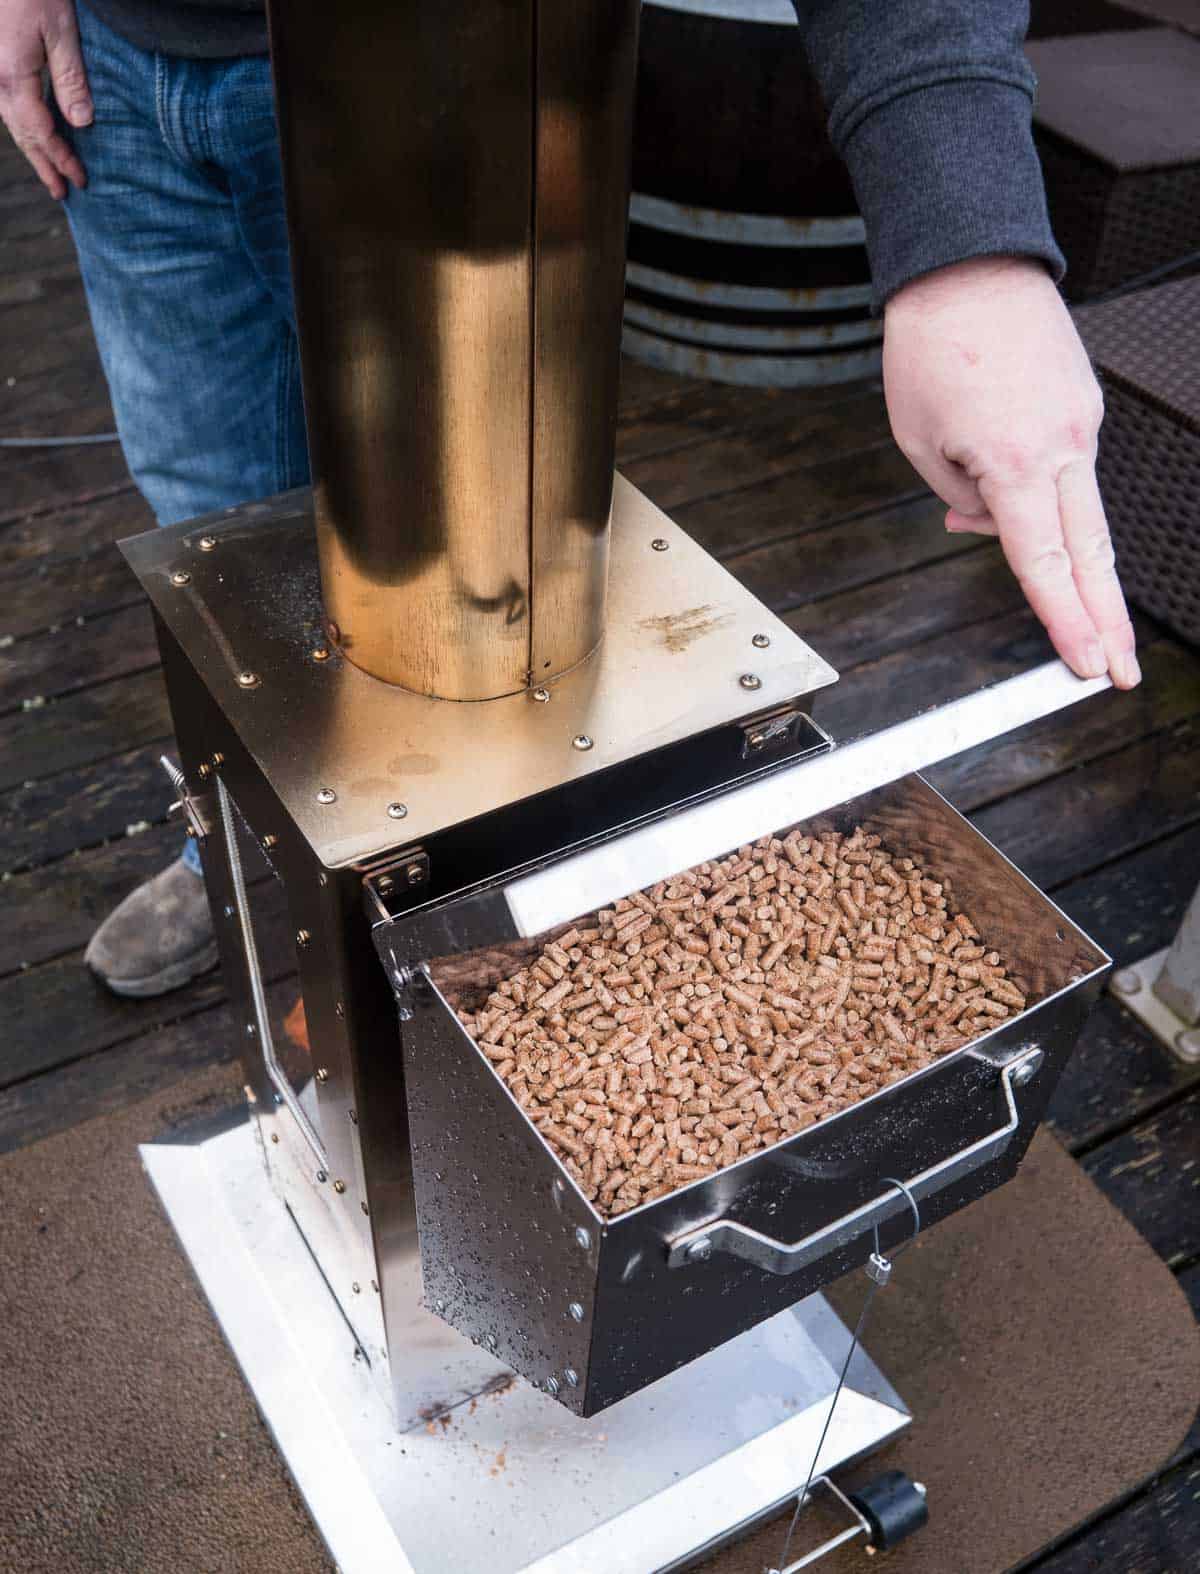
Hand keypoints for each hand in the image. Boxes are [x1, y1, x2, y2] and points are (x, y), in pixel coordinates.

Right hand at [0, 0, 89, 197]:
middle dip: (43, 164)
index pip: (41, 133)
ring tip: (49, 171)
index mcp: (13, 77)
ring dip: (31, 148)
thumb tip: (82, 124)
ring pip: (10, 122)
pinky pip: (6, 105)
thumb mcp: (60, 30)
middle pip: (21, 134)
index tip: (81, 180)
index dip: (61, 159)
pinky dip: (22, 125)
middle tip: (62, 192)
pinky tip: (33, 132)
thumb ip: (70, 78)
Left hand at [882, 255, 1139, 688]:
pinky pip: (1072, 474)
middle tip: (1121, 670)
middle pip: (1093, 554)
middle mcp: (1063, 447)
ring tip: (1092, 626)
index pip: (1044, 564)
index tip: (1088, 665)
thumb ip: (958, 496)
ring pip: (1089, 517)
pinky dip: (1054, 506)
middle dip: (1108, 620)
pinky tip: (1020, 513)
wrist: (969, 262)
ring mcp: (1082, 424)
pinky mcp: (1083, 406)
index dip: (1067, 622)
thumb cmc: (932, 346)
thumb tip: (984, 525)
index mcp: (1016, 463)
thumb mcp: (919, 440)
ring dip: (1088, 573)